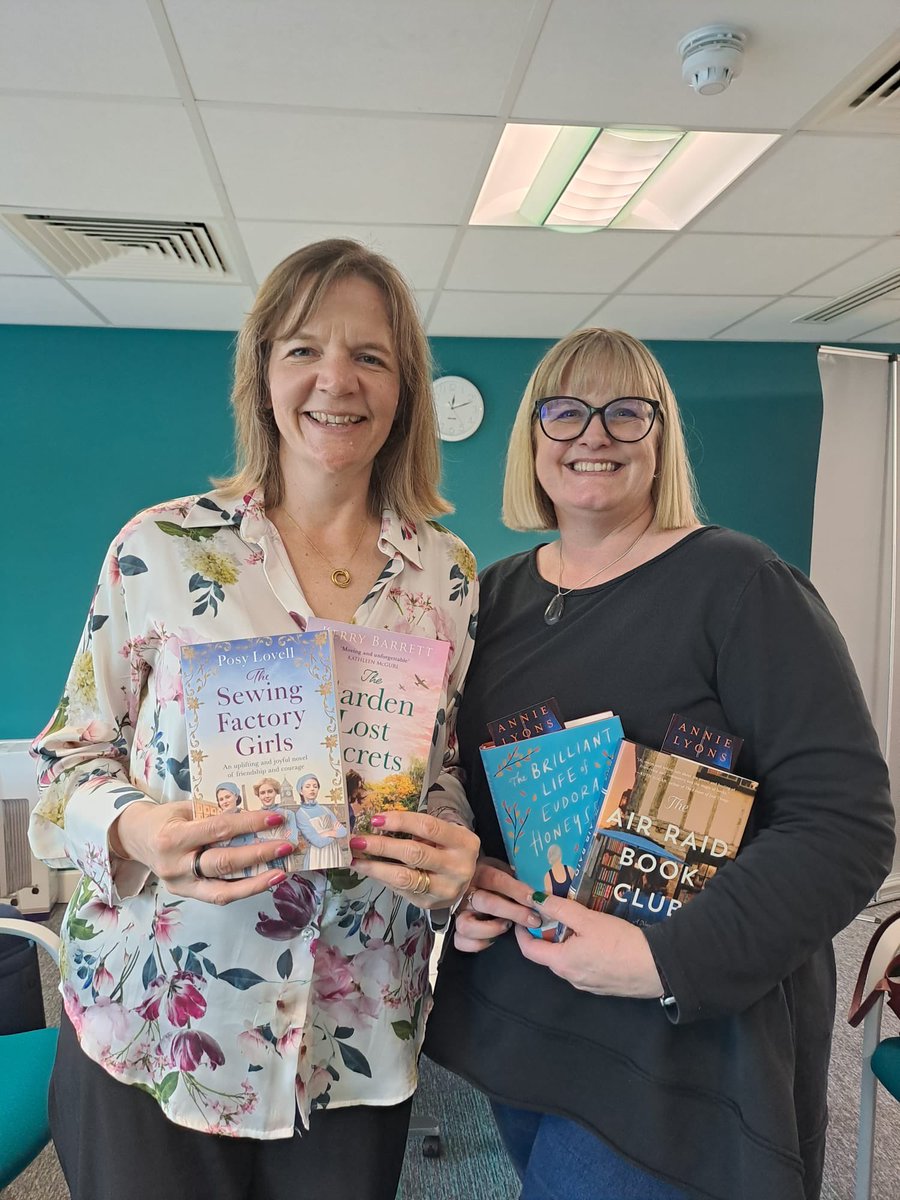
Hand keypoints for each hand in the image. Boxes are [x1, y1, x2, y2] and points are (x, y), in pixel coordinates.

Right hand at [111, 800, 291, 903]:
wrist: (136, 838)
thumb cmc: (166, 818)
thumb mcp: (185, 807)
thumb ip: (215, 813)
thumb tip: (256, 812)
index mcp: (173, 837)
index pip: (218, 829)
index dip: (249, 824)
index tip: (275, 817)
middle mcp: (175, 865)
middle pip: (224, 862)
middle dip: (259, 854)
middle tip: (285, 845)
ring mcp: (180, 884)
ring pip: (223, 890)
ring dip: (257, 881)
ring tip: (282, 872)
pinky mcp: (186, 894)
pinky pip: (218, 896)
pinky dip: (244, 889)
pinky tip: (264, 880)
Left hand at [347, 810, 478, 910]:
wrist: (466, 881)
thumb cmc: (450, 849)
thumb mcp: (445, 834)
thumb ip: (421, 830)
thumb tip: (379, 824)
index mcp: (463, 842)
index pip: (428, 827)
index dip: (400, 821)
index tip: (376, 819)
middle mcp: (457, 867)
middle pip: (414, 853)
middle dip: (381, 845)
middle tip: (357, 840)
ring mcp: (444, 889)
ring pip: (404, 877)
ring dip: (375, 867)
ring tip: (355, 859)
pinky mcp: (429, 903)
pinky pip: (400, 890)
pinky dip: (382, 878)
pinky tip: (369, 870)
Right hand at [454, 857, 543, 952]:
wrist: (469, 879)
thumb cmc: (492, 875)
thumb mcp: (502, 868)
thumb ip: (515, 877)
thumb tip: (537, 891)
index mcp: (479, 872)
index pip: (496, 880)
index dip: (517, 890)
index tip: (535, 899)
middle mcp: (466, 892)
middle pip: (487, 903)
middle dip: (513, 912)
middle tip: (533, 920)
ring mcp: (459, 912)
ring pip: (467, 925)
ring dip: (491, 929)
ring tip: (506, 926)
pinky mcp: (456, 928)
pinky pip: (461, 942)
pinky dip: (477, 944)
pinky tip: (492, 939)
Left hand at [514, 890, 663, 997]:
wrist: (656, 968)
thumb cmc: (619, 942)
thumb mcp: (587, 919)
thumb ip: (559, 909)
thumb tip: (534, 899)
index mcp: (561, 963)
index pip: (529, 950)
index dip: (523, 931)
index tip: (526, 914)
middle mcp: (570, 978)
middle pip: (549, 954)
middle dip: (548, 933)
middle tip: (556, 912)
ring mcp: (587, 985)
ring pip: (567, 961)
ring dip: (566, 943)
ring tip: (579, 922)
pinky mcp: (603, 986)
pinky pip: (584, 967)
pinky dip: (582, 952)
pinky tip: (598, 940)